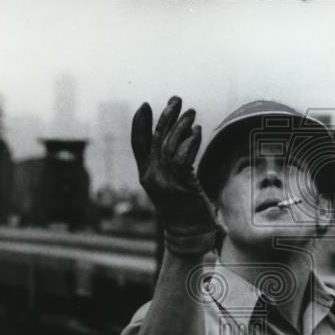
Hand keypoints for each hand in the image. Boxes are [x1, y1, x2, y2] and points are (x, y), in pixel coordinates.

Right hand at [131, 97, 216, 256]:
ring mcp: (165, 181)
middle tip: (176, 100)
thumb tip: (177, 141)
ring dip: (181, 125)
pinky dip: (190, 142)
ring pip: (170, 145)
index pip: (138, 144)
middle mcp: (152, 176)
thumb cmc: (183, 209)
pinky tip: (197, 131)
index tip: (145, 106)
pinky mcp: (179, 185)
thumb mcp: (172, 183)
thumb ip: (170, 165)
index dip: (140, 124)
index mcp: (146, 174)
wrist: (188, 234)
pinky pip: (183, 158)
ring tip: (191, 113)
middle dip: (166, 117)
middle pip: (156, 140)